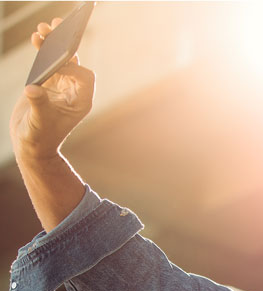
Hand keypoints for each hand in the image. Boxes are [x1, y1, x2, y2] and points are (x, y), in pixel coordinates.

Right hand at [10, 19, 95, 161]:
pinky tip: (36, 38)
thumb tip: (33, 89)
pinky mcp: (47, 83)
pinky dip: (43, 50)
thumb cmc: (39, 137)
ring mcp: (61, 86)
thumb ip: (38, 105)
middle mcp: (74, 91)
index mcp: (81, 101)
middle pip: (74, 63)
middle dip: (65, 46)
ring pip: (60, 60)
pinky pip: (48, 62)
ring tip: (43, 28)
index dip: (72, 68)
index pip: (85, 77)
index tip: (54, 66)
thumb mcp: (39, 122)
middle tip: (58, 28)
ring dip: (53, 44)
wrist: (31, 144)